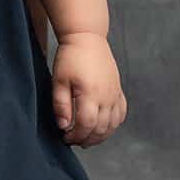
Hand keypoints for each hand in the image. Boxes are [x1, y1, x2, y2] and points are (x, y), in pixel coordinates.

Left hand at [50, 31, 125, 146]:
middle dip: (87, 139)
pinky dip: (113, 124)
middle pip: (101, 128)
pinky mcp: (118, 90)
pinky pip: (121, 113)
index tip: (65, 138)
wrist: (87, 38)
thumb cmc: (70, 58)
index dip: (76, 135)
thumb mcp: (58, 81)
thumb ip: (61, 105)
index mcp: (90, 94)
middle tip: (74, 141)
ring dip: (101, 135)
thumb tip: (64, 126)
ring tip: (86, 138)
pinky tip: (103, 127)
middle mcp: (107, 96)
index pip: (86, 125)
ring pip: (113, 124)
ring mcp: (115, 94)